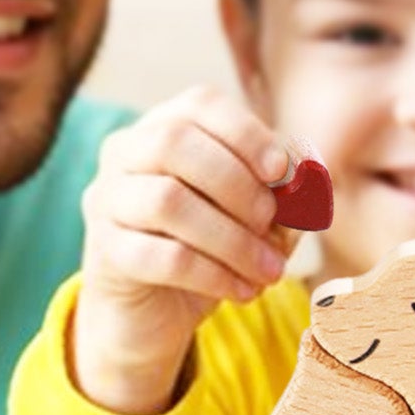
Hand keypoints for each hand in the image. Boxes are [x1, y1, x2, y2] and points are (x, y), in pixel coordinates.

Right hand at [72, 86, 295, 414]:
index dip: (247, 132)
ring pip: (168, 201)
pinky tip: (242, 291)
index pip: (200, 104)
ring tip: (270, 270)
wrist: (153, 311)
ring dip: (233, 239)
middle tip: (271, 224)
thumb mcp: (255, 217)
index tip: (282, 171)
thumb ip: (284, 195)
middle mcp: (124, 152)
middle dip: (237, 184)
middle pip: (175, 143)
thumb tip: (309, 182)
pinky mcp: (106, 251)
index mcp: (163, 126)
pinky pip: (162, 256)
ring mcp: (107, 199)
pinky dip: (214, 274)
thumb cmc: (209, 247)